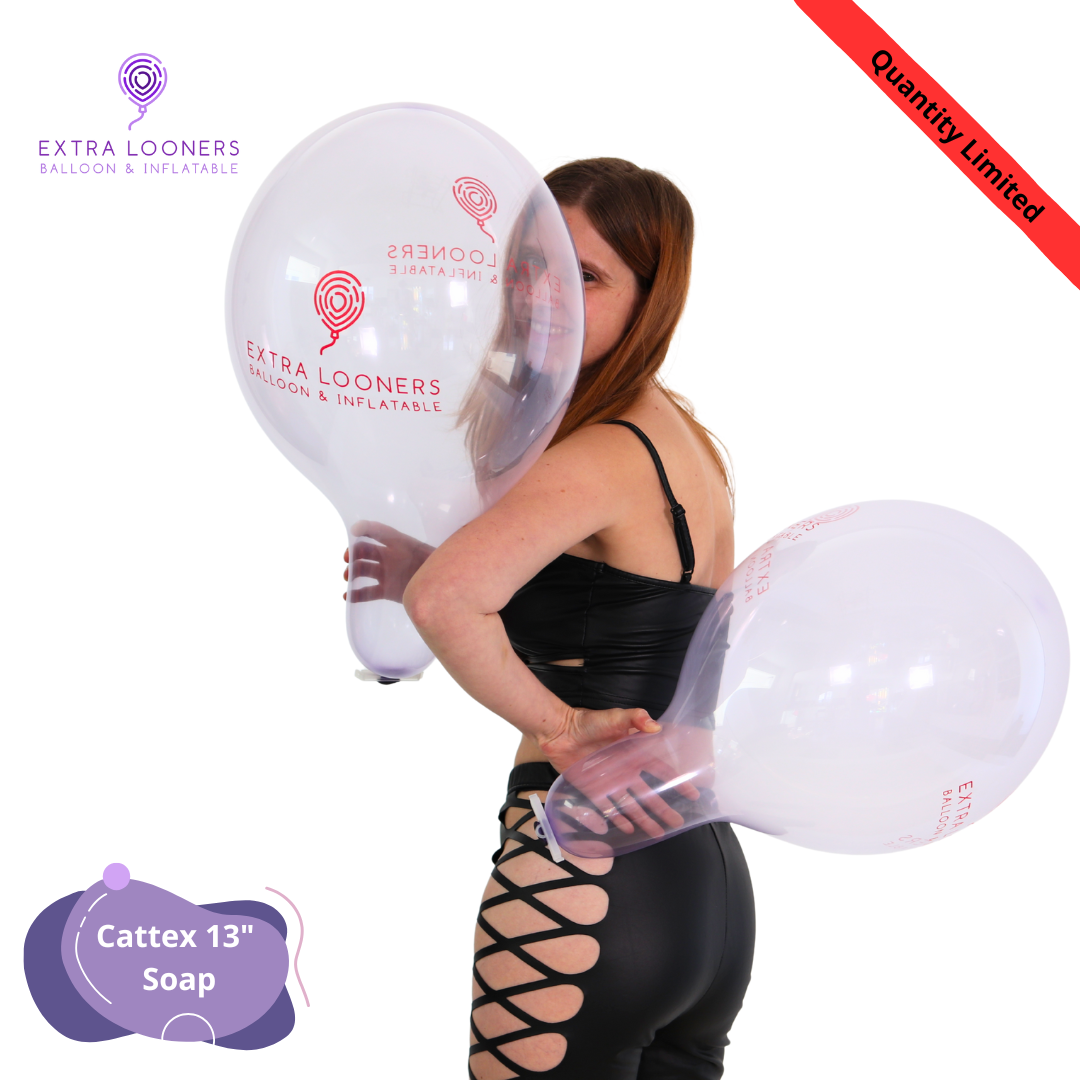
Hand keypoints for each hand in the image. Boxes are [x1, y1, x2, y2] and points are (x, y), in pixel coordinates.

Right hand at [343, 520, 434, 603]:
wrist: (443, 586)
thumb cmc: (433, 563)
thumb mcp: (419, 548)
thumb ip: (397, 538)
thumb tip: (374, 531)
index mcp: (396, 542)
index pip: (376, 531)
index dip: (363, 529)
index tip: (353, 532)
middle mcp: (388, 556)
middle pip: (364, 551)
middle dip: (353, 553)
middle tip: (347, 558)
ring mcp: (386, 574)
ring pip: (363, 571)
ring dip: (351, 572)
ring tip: (347, 577)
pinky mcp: (386, 591)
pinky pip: (368, 592)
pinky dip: (356, 594)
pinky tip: (347, 596)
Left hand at [546, 720, 710, 840]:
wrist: (560, 730)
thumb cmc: (588, 721)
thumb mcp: (615, 717)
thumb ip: (636, 718)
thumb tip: (657, 727)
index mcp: (635, 753)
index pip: (662, 770)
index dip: (677, 781)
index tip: (693, 794)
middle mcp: (626, 770)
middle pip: (650, 793)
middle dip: (664, 808)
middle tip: (678, 823)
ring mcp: (611, 782)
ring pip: (632, 805)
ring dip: (645, 819)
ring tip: (659, 833)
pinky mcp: (594, 790)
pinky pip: (609, 808)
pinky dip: (619, 820)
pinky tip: (630, 831)